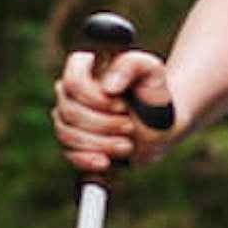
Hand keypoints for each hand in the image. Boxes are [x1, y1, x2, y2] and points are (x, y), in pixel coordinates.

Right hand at [51, 42, 176, 175]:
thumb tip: (108, 86)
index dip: (93, 98)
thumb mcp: (151, 71)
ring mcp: (68, 118)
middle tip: (130, 127)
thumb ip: (131, 65)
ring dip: (99, 144)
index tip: (121, 106)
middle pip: (70, 112)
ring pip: (67, 134)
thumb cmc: (153, 91)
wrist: (160, 123)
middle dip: (103, 125)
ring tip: (127, 146)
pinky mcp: (73, 142)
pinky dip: (87, 160)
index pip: (72, 81)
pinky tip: (106, 162)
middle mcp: (70, 92)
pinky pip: (69, 154)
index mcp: (84, 68)